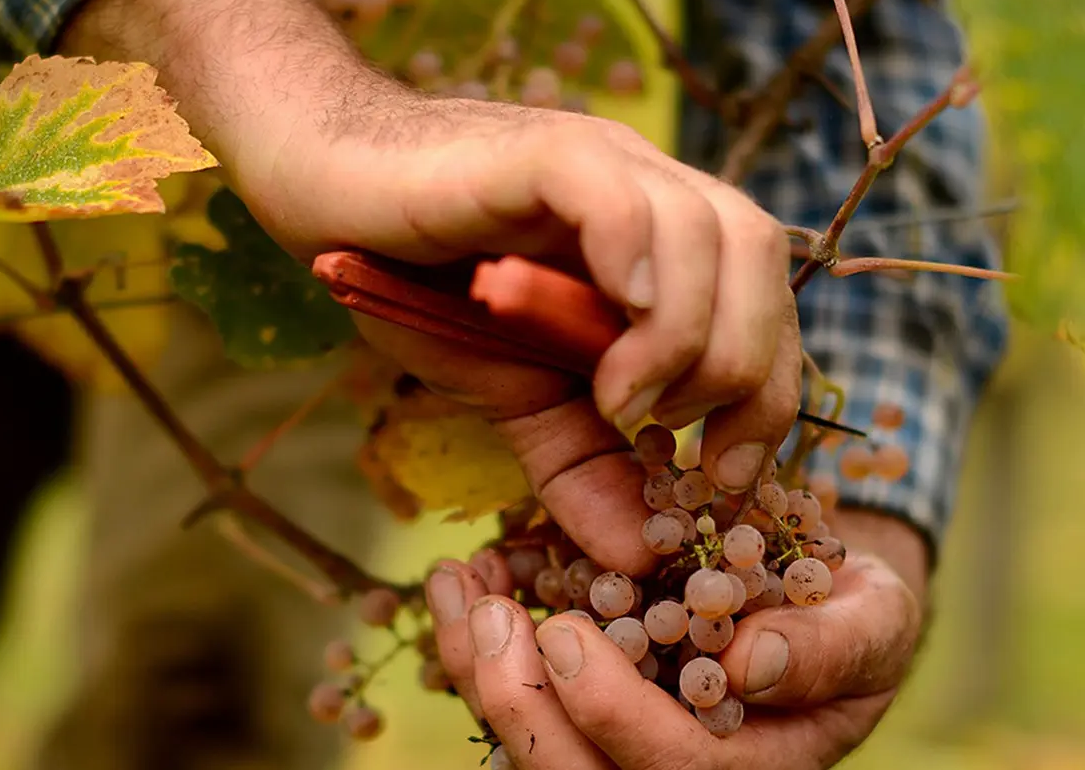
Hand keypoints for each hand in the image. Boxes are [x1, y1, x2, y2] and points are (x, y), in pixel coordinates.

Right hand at [64, 0, 797, 574]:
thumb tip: (637, 559)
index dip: (769, 392)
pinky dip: (641, 261)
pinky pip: (622, 197)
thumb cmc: (414, 278)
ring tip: (620, 400)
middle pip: (761, 258)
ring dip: (690, 336)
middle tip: (676, 441)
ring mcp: (601, 162)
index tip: (720, 474)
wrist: (319, 192)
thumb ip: (578, 463)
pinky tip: (616, 319)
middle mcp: (648, 188)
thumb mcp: (512, 394)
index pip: (764, 303)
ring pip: (714, 228)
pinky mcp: (539, 153)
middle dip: (746, 368)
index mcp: (658, 241)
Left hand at [423, 509, 925, 768]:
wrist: (810, 598)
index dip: (610, 716)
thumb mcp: (872, 618)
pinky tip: (458, 580)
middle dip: (518, 706)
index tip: (566, 634)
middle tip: (489, 616)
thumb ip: (830, 645)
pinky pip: (508, 694)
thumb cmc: (850, 613)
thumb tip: (752, 663)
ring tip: (457, 585)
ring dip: (473, 670)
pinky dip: (469, 643)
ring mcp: (615, 742)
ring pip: (526, 744)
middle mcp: (669, 768)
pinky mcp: (573, 706)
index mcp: (748, 769)